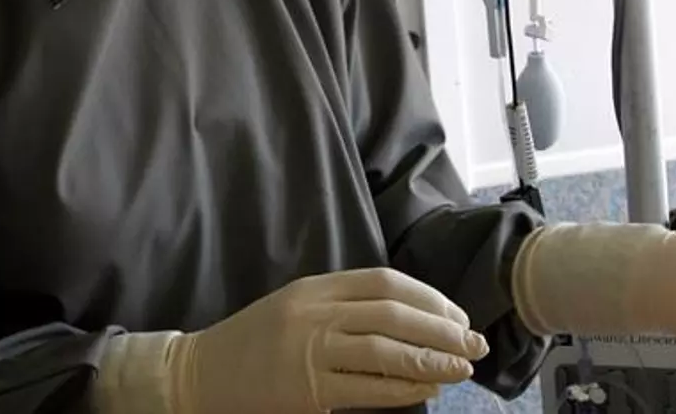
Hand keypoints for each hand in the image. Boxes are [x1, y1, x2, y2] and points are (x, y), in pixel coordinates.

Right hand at [169, 268, 489, 412]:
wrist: (200, 374)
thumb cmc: (256, 341)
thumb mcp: (298, 306)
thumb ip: (346, 306)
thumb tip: (414, 320)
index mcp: (316, 287)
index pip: (385, 282)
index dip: (430, 298)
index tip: (458, 316)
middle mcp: (314, 314)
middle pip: (392, 314)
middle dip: (442, 328)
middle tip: (475, 343)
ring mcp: (308, 352)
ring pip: (384, 352)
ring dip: (431, 360)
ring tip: (462, 368)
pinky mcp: (304, 391)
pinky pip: (366, 389)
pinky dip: (402, 390)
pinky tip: (425, 391)